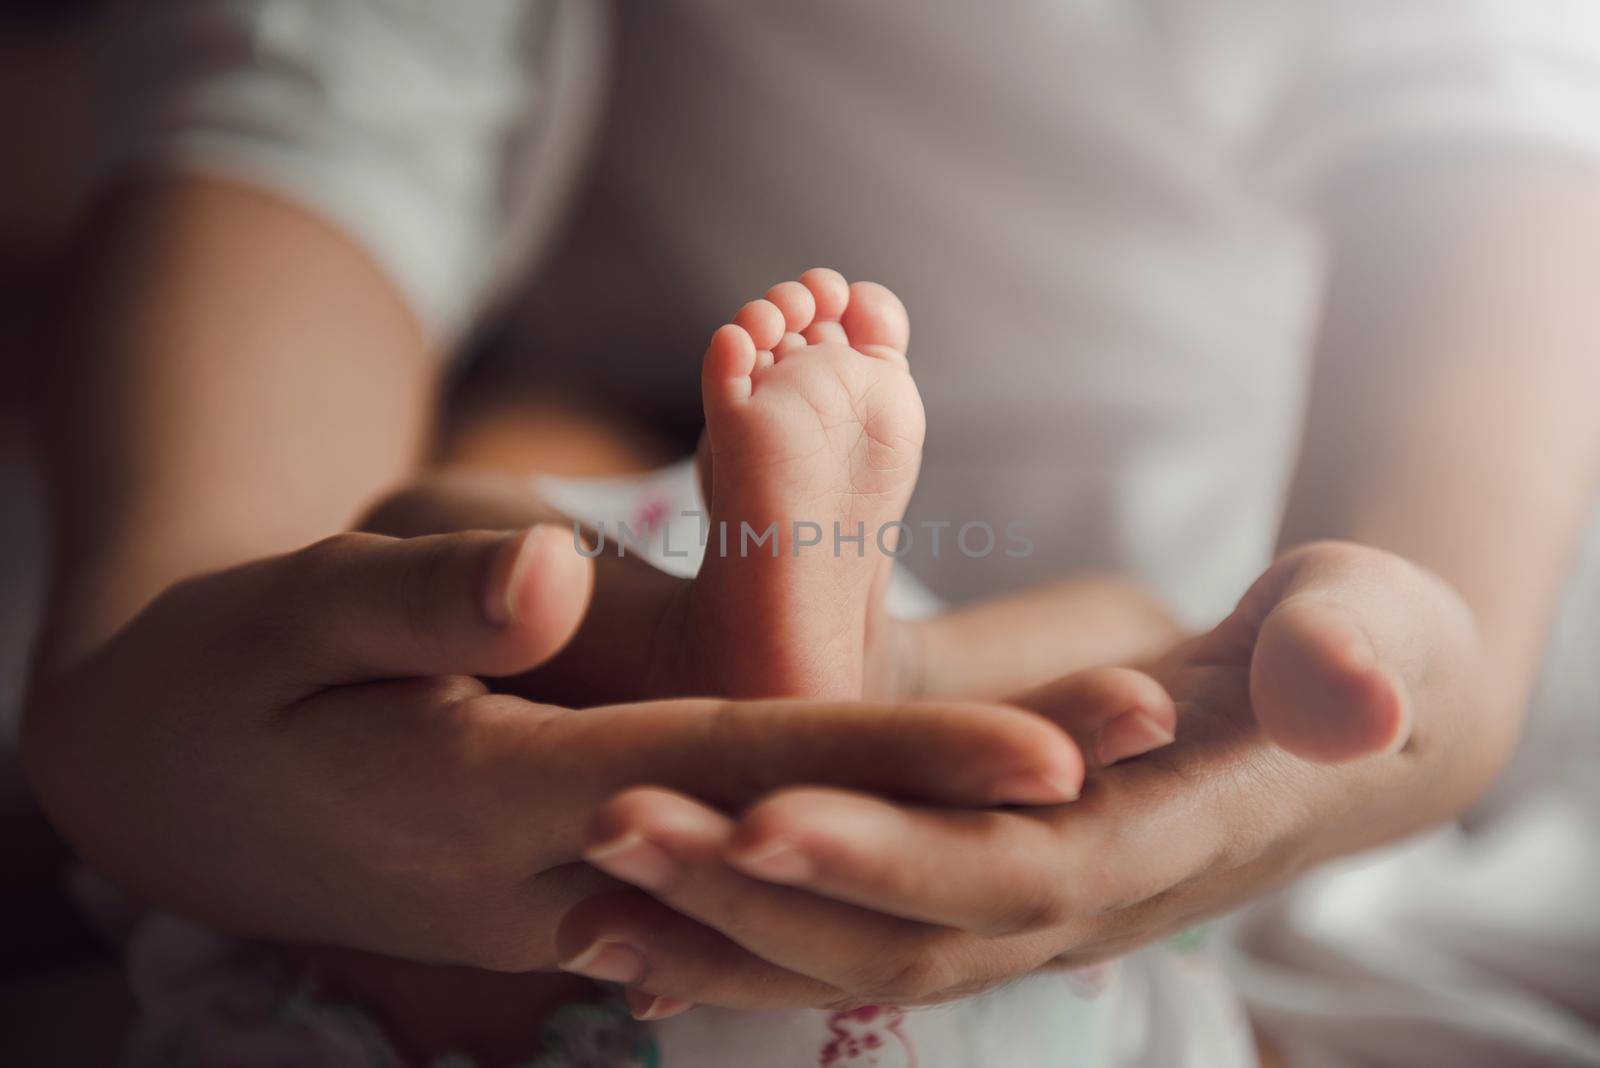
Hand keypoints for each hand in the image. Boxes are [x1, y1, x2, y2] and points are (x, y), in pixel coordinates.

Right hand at [23, 526, 1086, 969]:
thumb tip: (557, 576)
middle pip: (817, 832)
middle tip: (1153, 732)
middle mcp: (584, 862)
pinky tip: (961, 800)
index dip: (906, 766)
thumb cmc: (231, 679)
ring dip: (950, 811)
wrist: (174, 777)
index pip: (748, 778)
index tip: (1054, 751)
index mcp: (515, 794)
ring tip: (1103, 752)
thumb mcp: (297, 615)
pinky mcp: (593, 865)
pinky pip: (747, 861)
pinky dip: (858, 829)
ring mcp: (594, 879)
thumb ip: (421, 600)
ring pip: (799, 859)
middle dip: (985, 791)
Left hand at [555, 541, 1487, 1015]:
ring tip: (581, 910)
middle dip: (753, 898)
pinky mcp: (985, 881)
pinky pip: (853, 926)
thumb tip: (1350, 684)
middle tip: (608, 840)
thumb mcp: (1373, 636)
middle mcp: (1073, 897)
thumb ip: (1354, 661)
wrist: (1349, 716)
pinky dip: (750, 933)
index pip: (1004, 869)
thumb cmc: (1362, 652)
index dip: (886, 856)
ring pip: (853, 946)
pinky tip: (639, 925)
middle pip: (894, 928)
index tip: (762, 817)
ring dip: (721, 933)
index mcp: (1154, 841)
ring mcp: (1022, 902)